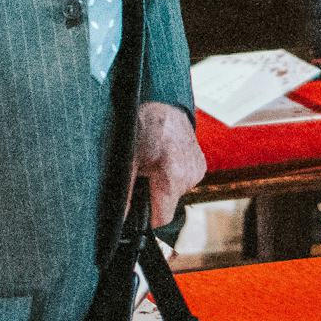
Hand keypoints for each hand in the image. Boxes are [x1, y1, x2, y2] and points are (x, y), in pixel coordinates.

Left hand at [133, 100, 205, 228]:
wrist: (164, 101)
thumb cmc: (143, 125)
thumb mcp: (127, 158)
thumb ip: (124, 191)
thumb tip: (120, 218)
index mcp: (171, 175)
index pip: (162, 218)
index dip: (147, 218)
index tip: (137, 209)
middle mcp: (188, 175)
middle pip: (168, 205)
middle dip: (153, 196)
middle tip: (142, 175)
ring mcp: (196, 170)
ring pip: (176, 193)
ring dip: (164, 185)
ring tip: (153, 163)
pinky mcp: (200, 164)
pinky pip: (184, 180)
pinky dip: (174, 175)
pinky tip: (165, 159)